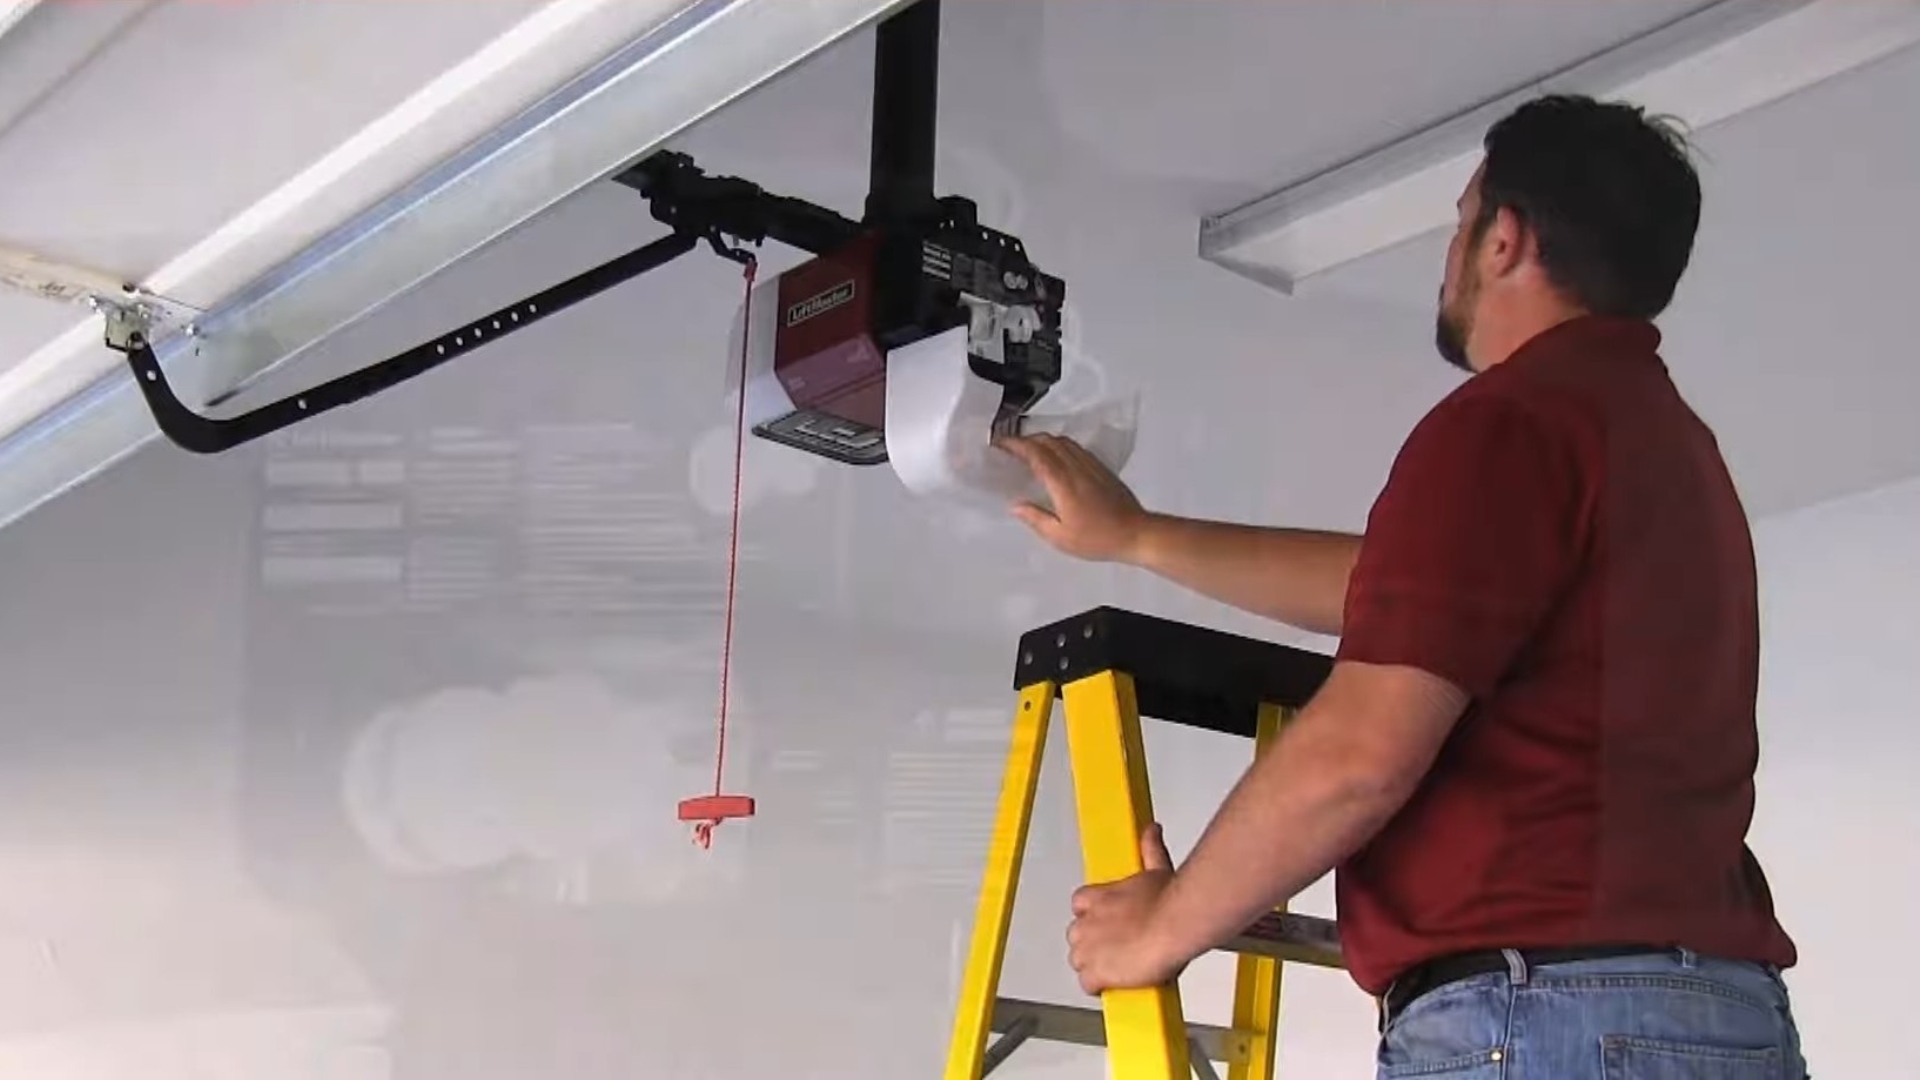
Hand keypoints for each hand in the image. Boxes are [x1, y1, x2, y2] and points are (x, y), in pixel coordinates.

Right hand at [996, 434, 1151, 562]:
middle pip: (1049, 442)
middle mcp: (1076, 467)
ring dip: (1044, 440)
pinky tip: (1056, 457)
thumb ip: (1036, 518)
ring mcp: (1091, 465)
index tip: (1000, 444)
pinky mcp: (1101, 468)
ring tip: (1030, 450)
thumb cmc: (1097, 539)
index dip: (1016, 445)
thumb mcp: (1060, 537)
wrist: (1136, 533)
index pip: (1036, 454)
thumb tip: (1015, 505)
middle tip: (1011, 448)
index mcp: (1063, 483)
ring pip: (1064, 442)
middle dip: (1027, 440)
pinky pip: (1076, 448)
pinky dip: (1060, 446)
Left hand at [1066, 824, 1187, 994]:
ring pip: (1079, 961)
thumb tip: (1152, 831)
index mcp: (1098, 897)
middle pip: (1077, 936)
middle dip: (1093, 943)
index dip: (1094, 917)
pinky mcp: (1095, 972)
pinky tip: (1115, 985)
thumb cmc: (1169, 902)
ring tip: (1119, 969)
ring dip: (1095, 965)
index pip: (1080, 905)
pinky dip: (1099, 987)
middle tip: (1119, 949)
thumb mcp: (1157, 870)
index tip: (1109, 923)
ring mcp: (1088, 948)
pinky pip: (1087, 984)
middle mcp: (1087, 921)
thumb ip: (1150, 849)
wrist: (1174, 925)